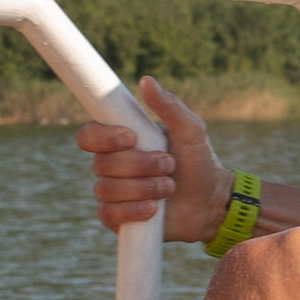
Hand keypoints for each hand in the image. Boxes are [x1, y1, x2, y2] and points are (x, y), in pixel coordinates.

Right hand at [73, 76, 231, 240]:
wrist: (210, 202)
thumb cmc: (198, 161)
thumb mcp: (191, 130)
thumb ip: (170, 106)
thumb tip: (146, 81)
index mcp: (120, 140)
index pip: (89, 135)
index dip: (103, 137)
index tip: (131, 138)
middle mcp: (111, 165)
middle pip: (101, 164)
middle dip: (138, 165)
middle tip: (169, 164)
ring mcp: (113, 193)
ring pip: (106, 190)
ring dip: (142, 187)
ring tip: (169, 186)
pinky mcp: (117, 218)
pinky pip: (108, 215)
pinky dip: (132, 211)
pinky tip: (153, 209)